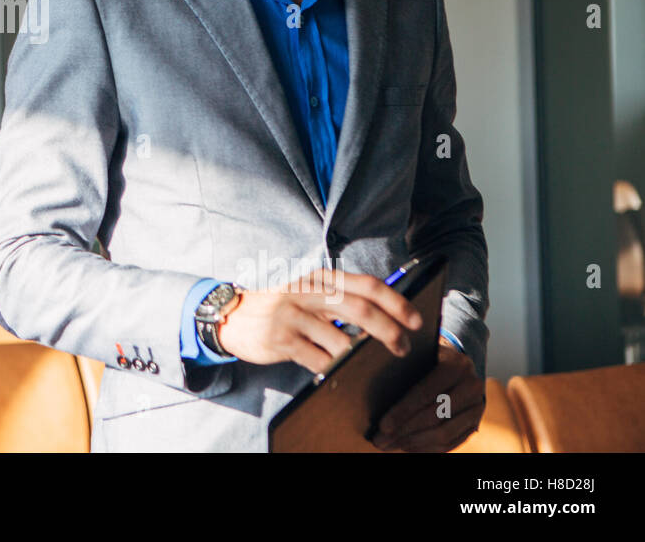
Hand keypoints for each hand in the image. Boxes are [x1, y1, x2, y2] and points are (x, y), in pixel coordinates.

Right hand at [216, 269, 422, 373]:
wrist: (232, 316)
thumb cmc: (280, 306)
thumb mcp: (308, 292)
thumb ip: (340, 298)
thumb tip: (385, 316)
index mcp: (320, 278)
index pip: (367, 285)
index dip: (396, 302)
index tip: (415, 320)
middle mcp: (307, 292)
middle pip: (361, 311)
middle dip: (389, 332)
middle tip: (402, 347)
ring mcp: (293, 316)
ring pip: (342, 341)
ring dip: (362, 356)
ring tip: (366, 362)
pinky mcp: (281, 340)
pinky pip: (318, 360)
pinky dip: (334, 368)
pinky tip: (339, 370)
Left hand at [370, 340, 484, 451]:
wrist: (457, 363)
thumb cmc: (426, 357)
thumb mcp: (418, 354)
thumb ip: (402, 367)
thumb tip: (372, 391)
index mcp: (456, 365)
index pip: (425, 393)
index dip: (402, 412)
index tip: (382, 425)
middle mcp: (471, 386)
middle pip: (434, 416)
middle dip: (403, 431)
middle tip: (379, 440)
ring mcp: (477, 407)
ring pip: (443, 434)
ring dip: (412, 443)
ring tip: (389, 445)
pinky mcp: (475, 423)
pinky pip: (451, 443)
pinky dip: (426, 448)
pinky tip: (407, 447)